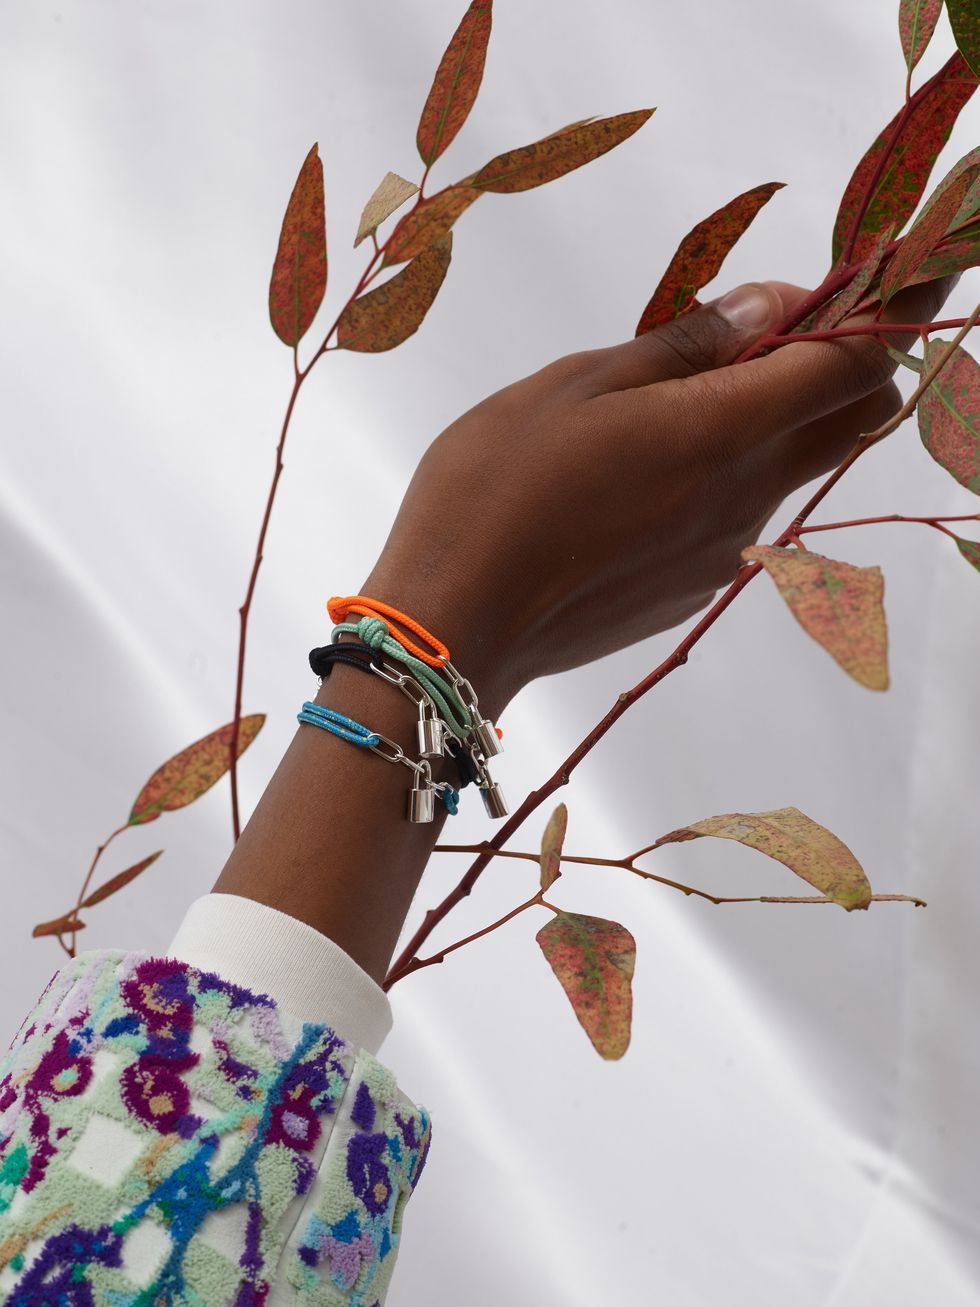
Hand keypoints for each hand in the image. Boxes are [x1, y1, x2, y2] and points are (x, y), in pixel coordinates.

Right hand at [361, 274, 954, 718]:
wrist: (455, 625)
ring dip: (767, 424)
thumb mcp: (576, 384)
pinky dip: (720, 481)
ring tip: (665, 410)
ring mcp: (724, 554)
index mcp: (720, 432)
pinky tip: (636, 481)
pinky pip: (737, 521)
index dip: (880, 310)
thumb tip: (772, 306)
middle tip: (778, 332)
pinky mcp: (692, 591)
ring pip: (789, 471)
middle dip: (847, 365)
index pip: (854, 364)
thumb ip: (684, 346)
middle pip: (854, 422)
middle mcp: (745, 498)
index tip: (867, 277)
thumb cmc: (493, 488)